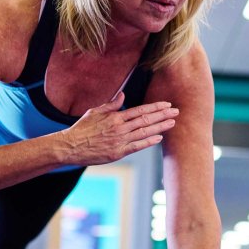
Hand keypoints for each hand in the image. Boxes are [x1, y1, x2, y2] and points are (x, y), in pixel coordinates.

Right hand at [60, 92, 177, 165]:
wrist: (71, 147)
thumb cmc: (82, 129)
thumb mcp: (95, 112)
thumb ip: (111, 105)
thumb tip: (123, 95)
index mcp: (115, 116)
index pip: (140, 110)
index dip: (155, 107)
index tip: (166, 105)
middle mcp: (120, 128)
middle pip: (146, 120)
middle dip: (163, 115)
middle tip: (176, 111)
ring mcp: (120, 141)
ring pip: (144, 132)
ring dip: (160, 127)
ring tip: (172, 123)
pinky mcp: (118, 153)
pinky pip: (137, 146)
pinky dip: (149, 141)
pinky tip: (159, 137)